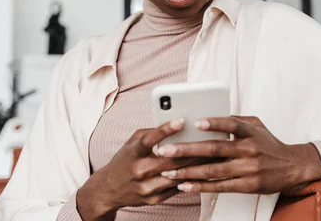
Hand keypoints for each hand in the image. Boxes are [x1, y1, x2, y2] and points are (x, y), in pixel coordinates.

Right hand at [76, 118, 198, 219]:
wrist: (108, 189)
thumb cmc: (126, 160)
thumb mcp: (133, 142)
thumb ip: (151, 132)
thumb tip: (175, 125)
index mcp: (133, 153)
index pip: (149, 139)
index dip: (165, 130)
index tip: (181, 120)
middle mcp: (138, 170)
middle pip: (171, 159)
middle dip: (192, 150)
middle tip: (210, 139)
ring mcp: (146, 187)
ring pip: (177, 175)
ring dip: (196, 165)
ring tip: (212, 155)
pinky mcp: (153, 199)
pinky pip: (177, 188)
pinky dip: (190, 179)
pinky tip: (202, 172)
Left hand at [157, 116, 320, 193]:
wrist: (292, 167)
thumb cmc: (269, 145)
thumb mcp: (257, 125)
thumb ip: (237, 120)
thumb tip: (212, 115)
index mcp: (251, 132)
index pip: (233, 124)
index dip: (215, 122)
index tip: (197, 122)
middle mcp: (250, 149)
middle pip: (216, 149)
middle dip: (188, 150)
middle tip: (166, 150)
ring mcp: (248, 169)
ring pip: (214, 170)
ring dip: (188, 171)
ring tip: (169, 171)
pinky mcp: (247, 185)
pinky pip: (220, 186)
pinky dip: (201, 186)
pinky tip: (185, 185)